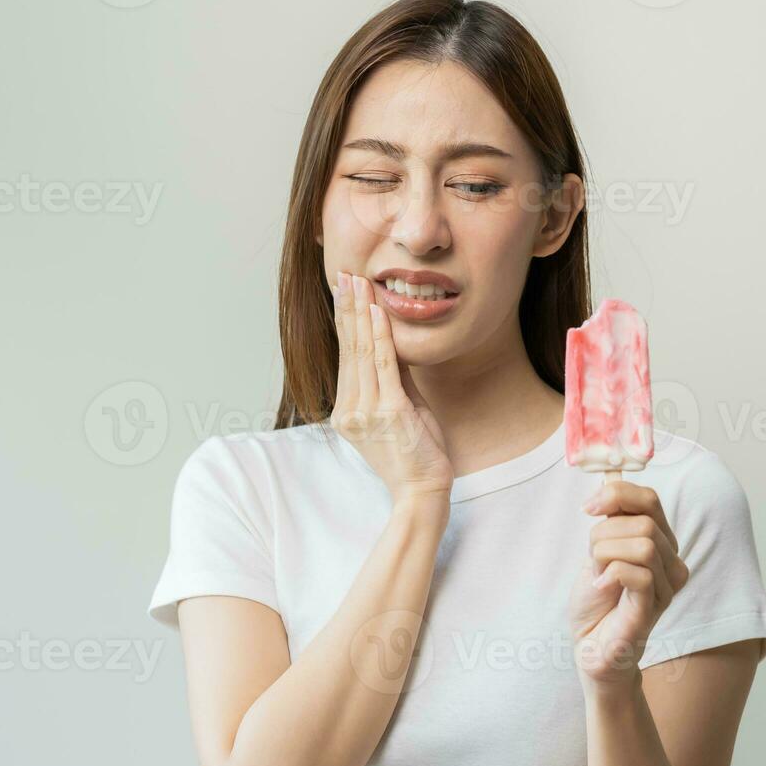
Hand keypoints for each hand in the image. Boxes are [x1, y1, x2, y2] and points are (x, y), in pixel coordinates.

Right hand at [330, 272, 453, 502]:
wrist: (422, 490)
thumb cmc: (415, 453)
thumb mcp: (400, 408)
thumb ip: (392, 378)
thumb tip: (390, 341)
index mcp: (347, 410)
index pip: (345, 356)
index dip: (344, 321)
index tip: (343, 291)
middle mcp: (350, 409)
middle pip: (348, 349)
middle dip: (346, 308)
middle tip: (344, 275)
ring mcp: (366, 412)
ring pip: (362, 353)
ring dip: (360, 313)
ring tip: (358, 283)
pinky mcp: (388, 412)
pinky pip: (383, 367)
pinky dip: (380, 337)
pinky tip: (377, 313)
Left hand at [567, 480, 689, 686]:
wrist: (590, 645)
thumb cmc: (597, 599)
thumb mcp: (599, 548)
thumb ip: (610, 518)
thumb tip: (607, 477)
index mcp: (660, 541)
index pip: (649, 498)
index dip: (616, 495)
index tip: (588, 509)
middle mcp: (672, 561)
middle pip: (642, 522)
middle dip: (603, 534)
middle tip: (592, 558)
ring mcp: (667, 586)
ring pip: (642, 545)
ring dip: (605, 555)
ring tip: (598, 575)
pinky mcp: (655, 607)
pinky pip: (640, 573)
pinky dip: (610, 574)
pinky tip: (601, 586)